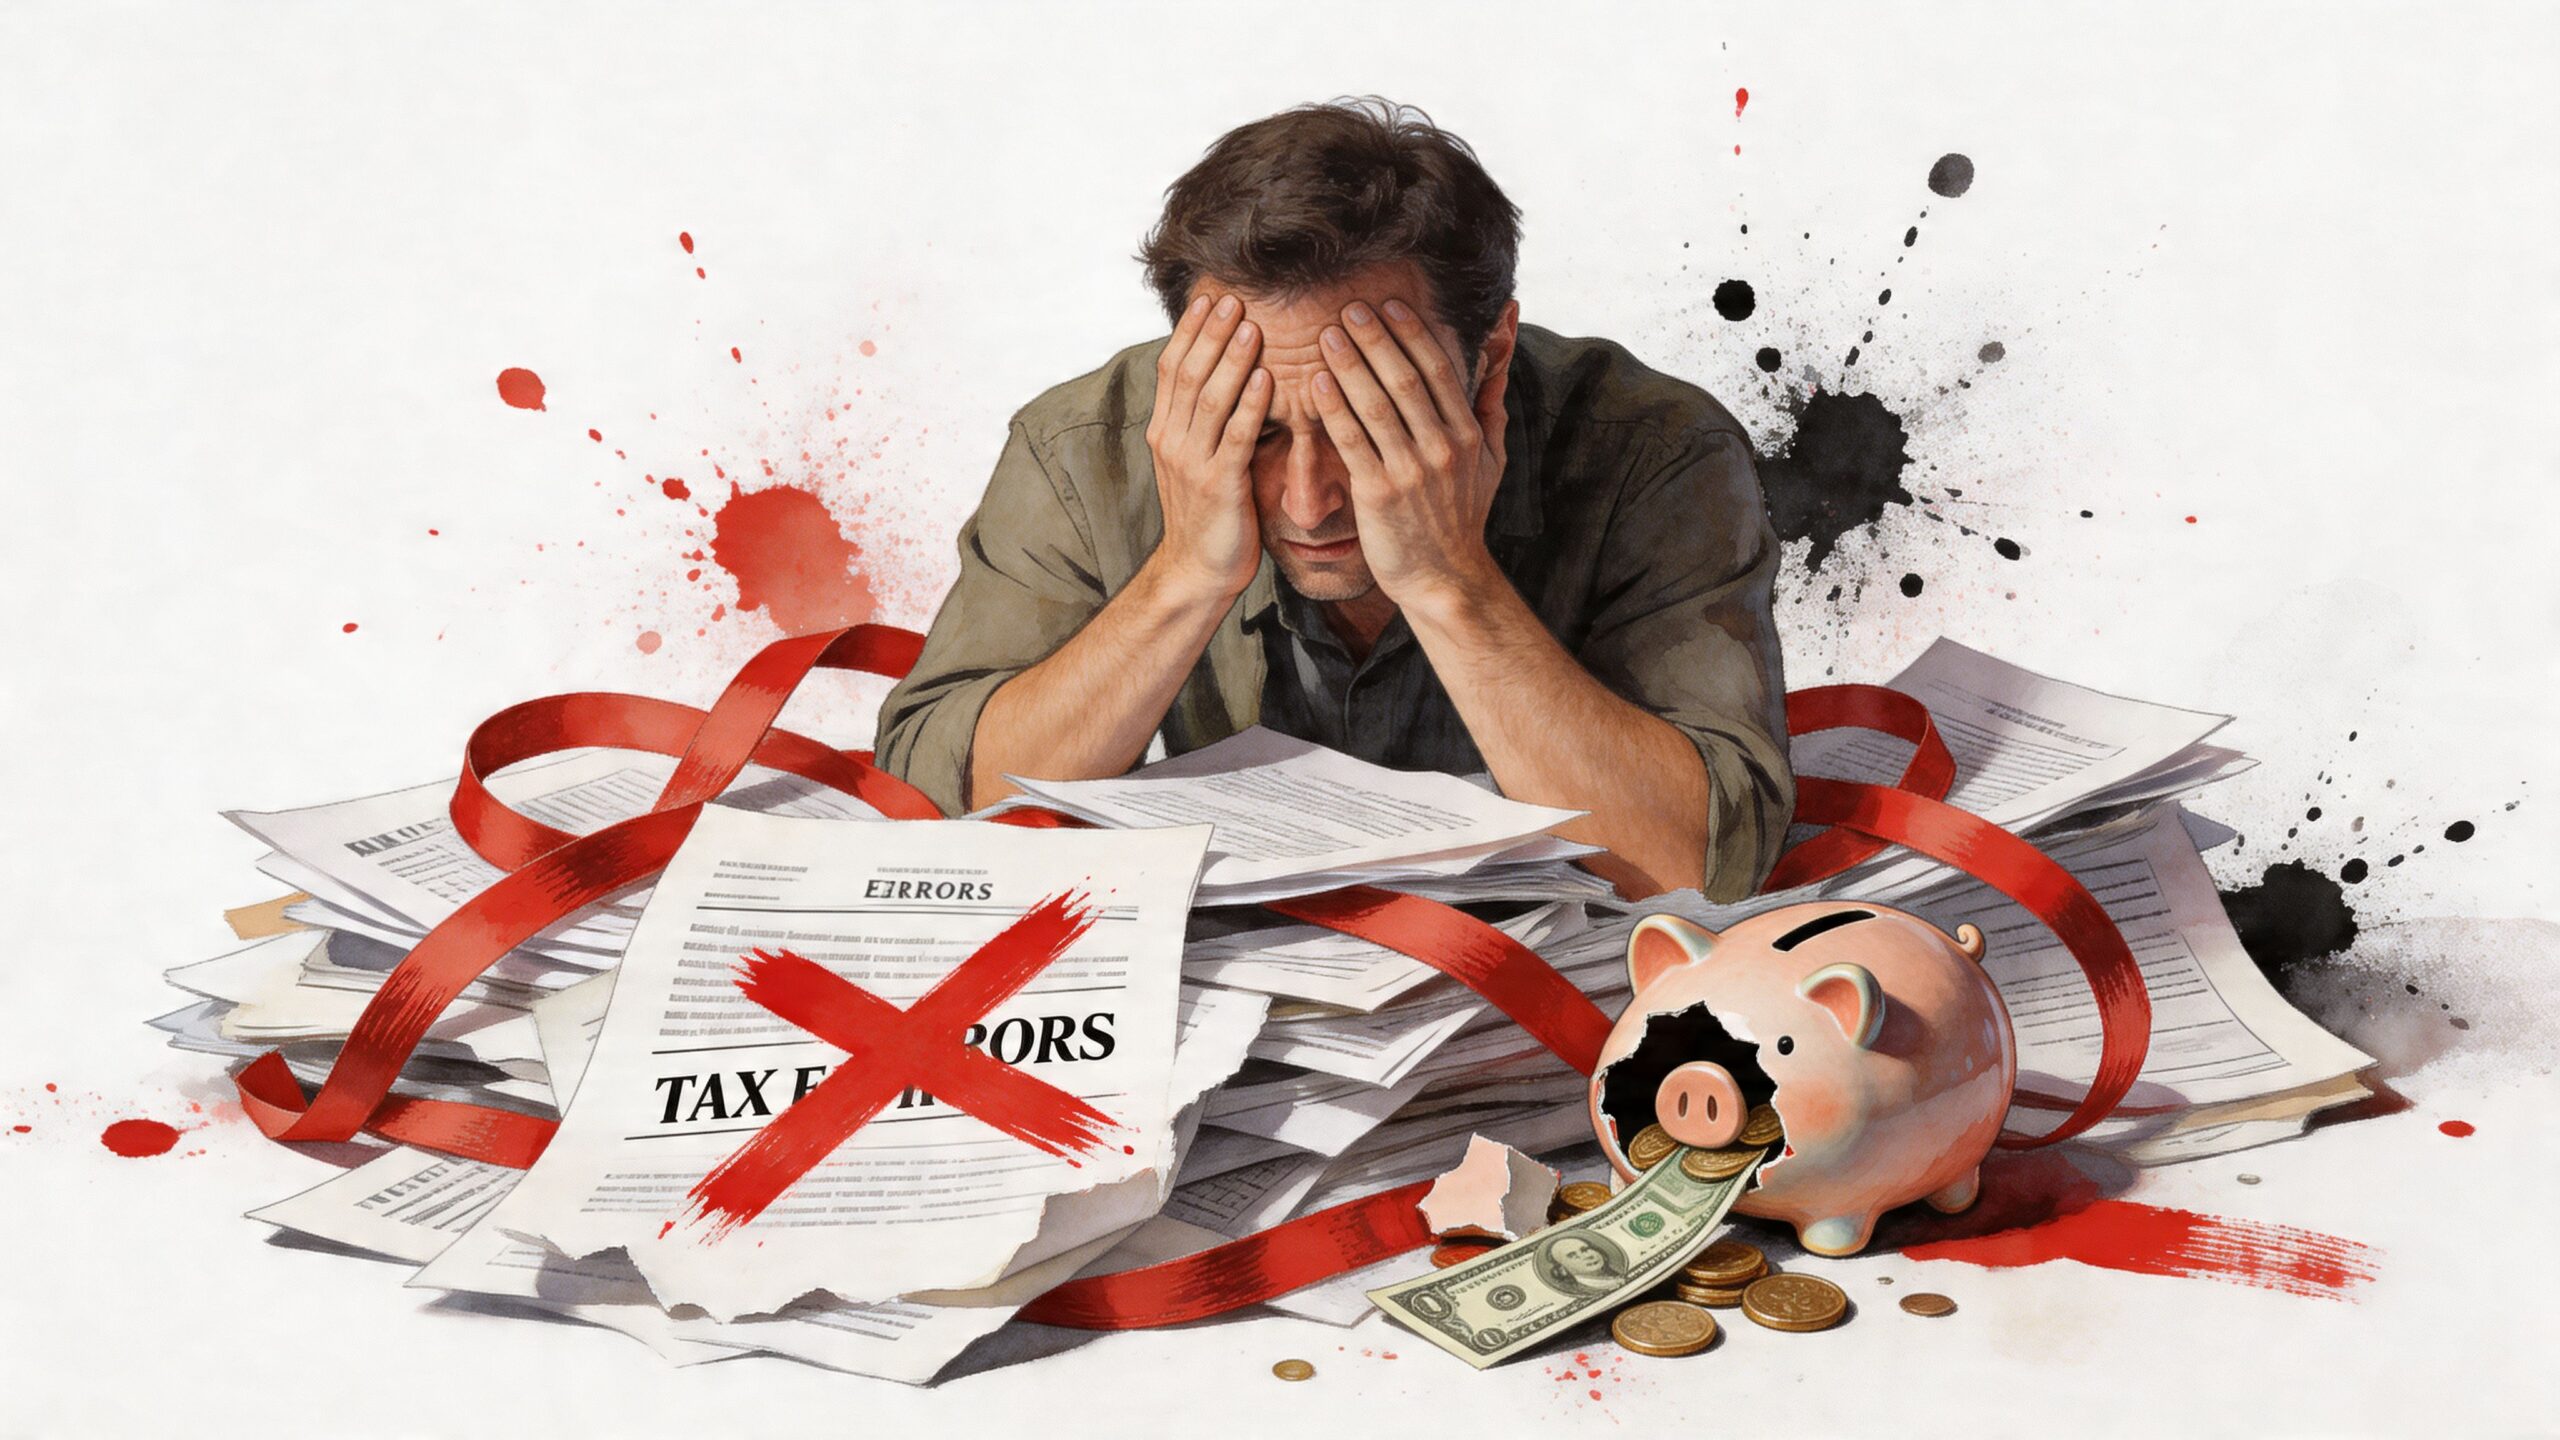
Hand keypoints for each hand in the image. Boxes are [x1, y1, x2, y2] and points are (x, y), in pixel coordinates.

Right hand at [1143, 293, 1270, 603]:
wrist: (1197, 570)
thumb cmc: (1208, 513)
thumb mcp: (1196, 459)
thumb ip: (1205, 420)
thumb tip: (1224, 375)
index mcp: (1164, 431)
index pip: (1171, 368)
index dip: (1189, 330)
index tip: (1209, 297)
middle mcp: (1171, 441)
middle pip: (1188, 373)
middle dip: (1210, 333)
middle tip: (1235, 297)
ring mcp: (1192, 463)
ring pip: (1209, 399)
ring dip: (1231, 359)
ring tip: (1251, 326)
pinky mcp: (1218, 486)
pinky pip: (1235, 437)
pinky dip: (1250, 405)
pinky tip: (1267, 379)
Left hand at [1310, 297, 1508, 610]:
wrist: (1444, 577)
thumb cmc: (1461, 514)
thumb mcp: (1492, 458)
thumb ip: (1492, 401)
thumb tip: (1505, 344)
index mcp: (1468, 434)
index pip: (1438, 370)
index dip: (1411, 333)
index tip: (1388, 304)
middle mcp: (1443, 448)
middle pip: (1404, 379)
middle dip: (1374, 339)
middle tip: (1348, 308)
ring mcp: (1411, 471)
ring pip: (1375, 405)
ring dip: (1348, 365)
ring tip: (1326, 335)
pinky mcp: (1379, 495)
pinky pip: (1352, 442)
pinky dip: (1333, 410)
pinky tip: (1316, 384)